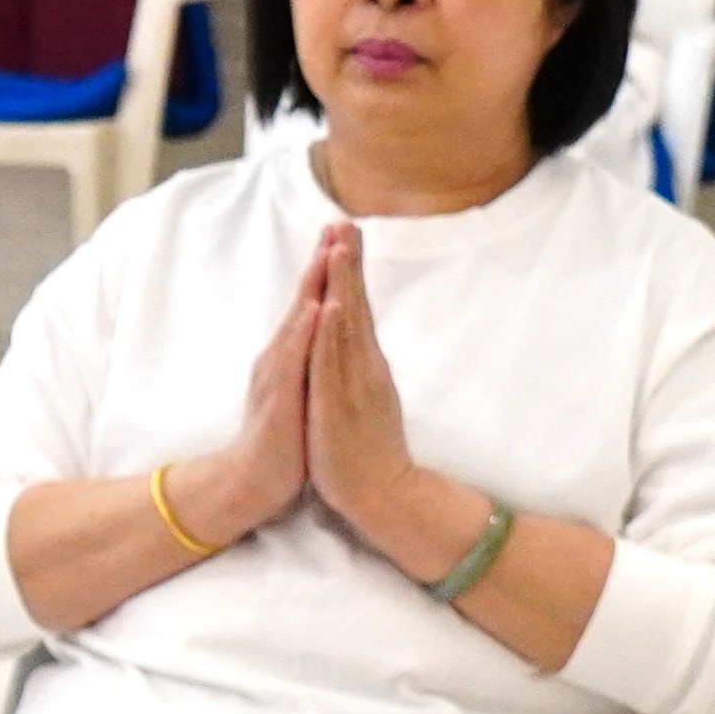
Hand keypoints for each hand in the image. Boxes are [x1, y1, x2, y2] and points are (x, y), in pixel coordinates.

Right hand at [160, 252, 322, 547]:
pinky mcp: (280, 399)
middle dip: (322, 262)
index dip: (327, 270)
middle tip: (339, 223)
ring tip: (329, 252)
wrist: (250, 483)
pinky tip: (316, 309)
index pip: (312, 305)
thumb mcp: (300, 392)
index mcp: (290, 357)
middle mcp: (281, 358)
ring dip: (314, 285)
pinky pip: (295, 361)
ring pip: (299, 322)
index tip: (344, 235)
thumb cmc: (281, 440)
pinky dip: (305, 333)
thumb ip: (308, 363)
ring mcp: (279, 376)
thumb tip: (322, 340)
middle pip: (305, 301)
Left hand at [302, 222, 431, 552]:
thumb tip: (355, 336)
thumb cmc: (368, 446)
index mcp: (364, 364)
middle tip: (345, 221)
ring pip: (345, 326)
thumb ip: (359, 364)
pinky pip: (334, 363)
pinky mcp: (340, 404)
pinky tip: (331, 306)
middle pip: (353, 305)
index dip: (348, 269)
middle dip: (347, 262)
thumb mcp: (364, 395)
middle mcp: (363, 367)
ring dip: (342, 285)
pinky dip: (332, 333)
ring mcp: (353, 384)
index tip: (344, 230)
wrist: (383, 492)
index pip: (355, 307)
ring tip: (338, 248)